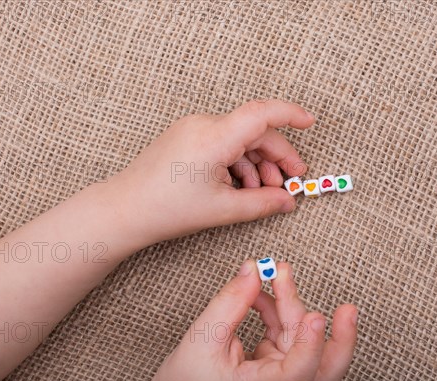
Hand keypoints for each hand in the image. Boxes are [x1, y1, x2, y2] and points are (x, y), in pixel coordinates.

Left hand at [112, 100, 313, 244]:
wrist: (125, 210)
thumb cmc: (167, 208)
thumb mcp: (223, 209)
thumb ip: (262, 203)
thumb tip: (288, 201)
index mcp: (214, 137)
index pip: (261, 113)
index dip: (291, 114)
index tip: (311, 122)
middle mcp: (204, 125)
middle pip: (255, 131)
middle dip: (278, 157)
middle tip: (292, 181)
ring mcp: (194, 129)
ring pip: (240, 139)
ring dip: (258, 164)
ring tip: (265, 192)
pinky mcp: (188, 138)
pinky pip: (223, 143)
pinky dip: (239, 163)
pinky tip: (244, 187)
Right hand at [125, 261, 357, 380]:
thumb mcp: (202, 337)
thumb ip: (231, 301)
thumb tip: (254, 269)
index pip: (295, 377)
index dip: (310, 347)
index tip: (315, 316)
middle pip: (322, 372)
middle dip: (340, 339)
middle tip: (348, 309)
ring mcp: (278, 380)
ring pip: (302, 341)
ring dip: (292, 304)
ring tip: (276, 272)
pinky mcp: (274, 366)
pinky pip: (286, 334)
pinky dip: (277, 310)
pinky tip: (261, 294)